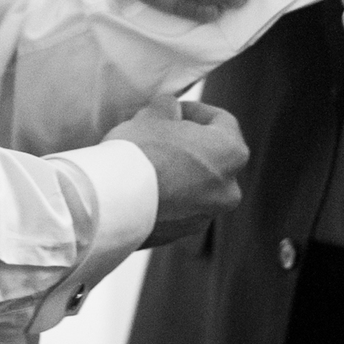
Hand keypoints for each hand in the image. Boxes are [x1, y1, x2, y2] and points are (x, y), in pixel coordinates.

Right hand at [104, 99, 248, 246]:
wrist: (113, 203)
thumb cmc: (138, 152)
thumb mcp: (152, 115)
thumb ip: (168, 109)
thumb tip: (170, 110)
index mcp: (230, 153)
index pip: (222, 121)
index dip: (196, 110)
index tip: (174, 109)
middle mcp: (227, 189)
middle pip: (213, 158)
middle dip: (188, 145)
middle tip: (160, 135)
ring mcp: (205, 216)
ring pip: (197, 186)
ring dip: (179, 173)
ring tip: (148, 162)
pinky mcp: (182, 235)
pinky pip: (180, 208)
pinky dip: (168, 197)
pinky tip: (142, 187)